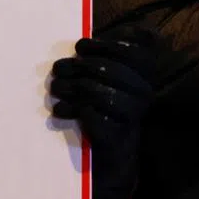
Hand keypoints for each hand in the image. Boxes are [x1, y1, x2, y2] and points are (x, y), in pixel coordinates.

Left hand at [51, 35, 155, 198]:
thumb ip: (101, 59)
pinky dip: (71, 110)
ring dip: (69, 87)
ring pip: (96, 90)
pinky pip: (91, 113)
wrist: (107, 162)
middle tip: (58, 71)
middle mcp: (142, 94)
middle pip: (106, 69)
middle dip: (76, 67)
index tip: (80, 47)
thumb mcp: (101, 83)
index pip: (132, 51)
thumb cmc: (99, 114)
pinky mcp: (116, 136)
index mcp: (142, 77)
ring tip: (56, 90)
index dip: (103, 45)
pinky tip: (62, 111)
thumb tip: (93, 36)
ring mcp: (131, 116)